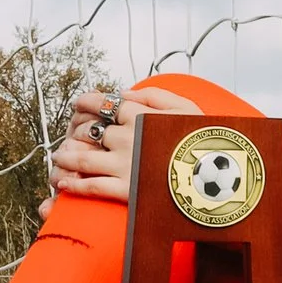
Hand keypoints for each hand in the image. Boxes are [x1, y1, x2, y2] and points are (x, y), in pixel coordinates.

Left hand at [47, 85, 204, 203]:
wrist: (222, 175)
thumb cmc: (205, 139)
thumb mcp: (186, 107)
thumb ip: (153, 95)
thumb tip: (125, 92)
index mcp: (139, 114)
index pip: (101, 104)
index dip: (84, 104)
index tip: (78, 107)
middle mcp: (126, 137)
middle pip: (87, 132)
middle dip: (73, 134)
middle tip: (68, 138)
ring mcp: (124, 164)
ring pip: (82, 159)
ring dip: (66, 159)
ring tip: (59, 159)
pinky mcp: (126, 190)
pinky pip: (92, 187)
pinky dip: (74, 185)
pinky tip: (64, 184)